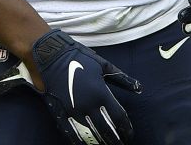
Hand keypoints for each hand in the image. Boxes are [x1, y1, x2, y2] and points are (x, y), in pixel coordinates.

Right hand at [30, 29, 141, 144]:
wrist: (50, 56)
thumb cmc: (79, 58)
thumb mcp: (104, 65)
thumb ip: (123, 79)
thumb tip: (140, 88)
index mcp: (101, 93)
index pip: (119, 117)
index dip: (126, 129)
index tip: (129, 135)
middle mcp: (88, 105)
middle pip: (106, 129)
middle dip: (115, 139)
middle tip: (120, 144)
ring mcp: (73, 111)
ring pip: (90, 134)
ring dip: (99, 142)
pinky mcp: (60, 113)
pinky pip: (70, 133)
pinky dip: (78, 141)